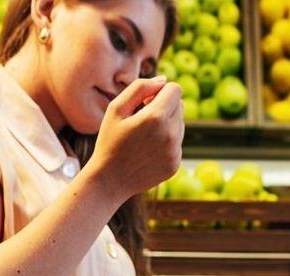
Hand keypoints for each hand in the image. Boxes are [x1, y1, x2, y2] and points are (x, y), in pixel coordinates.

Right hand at [89, 76, 183, 199]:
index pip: (175, 89)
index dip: (161, 90)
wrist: (109, 181)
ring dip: (166, 124)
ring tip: (143, 136)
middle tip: (143, 117)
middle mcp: (170, 135)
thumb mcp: (116, 109)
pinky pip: (177, 143)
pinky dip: (166, 142)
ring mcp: (175, 152)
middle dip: (164, 106)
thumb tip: (163, 80)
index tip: (146, 100)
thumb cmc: (109, 141)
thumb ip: (140, 88)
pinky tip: (146, 150)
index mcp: (156, 117)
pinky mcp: (175, 164)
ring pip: (180, 124)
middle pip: (180, 106)